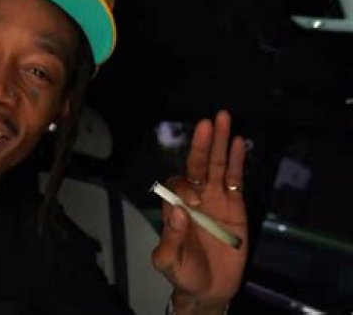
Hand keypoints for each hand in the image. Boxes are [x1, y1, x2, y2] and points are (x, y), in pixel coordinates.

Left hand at [152, 110, 247, 313]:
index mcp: (175, 207)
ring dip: (220, 143)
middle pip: (197, 165)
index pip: (177, 185)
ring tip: (223, 118)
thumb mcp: (168, 262)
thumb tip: (178, 212)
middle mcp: (194, 198)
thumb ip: (170, 240)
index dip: (184, 187)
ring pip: (216, 166)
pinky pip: (235, 180)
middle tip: (207, 122)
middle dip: (201, 145)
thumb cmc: (183, 273)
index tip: (192, 204)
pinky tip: (238, 142)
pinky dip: (237, 161)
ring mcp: (215, 199)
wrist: (209, 288)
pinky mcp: (234, 206)